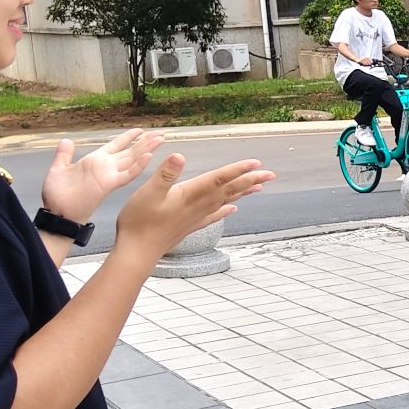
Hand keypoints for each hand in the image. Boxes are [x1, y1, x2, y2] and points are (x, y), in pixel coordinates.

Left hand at [41, 129, 164, 223]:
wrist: (57, 212)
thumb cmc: (57, 195)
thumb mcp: (58, 169)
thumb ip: (64, 155)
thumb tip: (66, 140)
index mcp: (95, 160)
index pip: (116, 145)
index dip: (128, 137)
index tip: (140, 130)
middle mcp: (106, 167)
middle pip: (130, 151)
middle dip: (145, 142)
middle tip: (160, 133)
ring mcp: (109, 175)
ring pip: (133, 160)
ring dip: (146, 149)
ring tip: (159, 139)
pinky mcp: (109, 185)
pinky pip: (127, 175)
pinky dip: (138, 166)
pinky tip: (148, 156)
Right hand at [114, 154, 274, 264]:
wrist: (137, 252)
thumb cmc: (139, 222)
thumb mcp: (147, 193)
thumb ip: (165, 174)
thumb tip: (179, 155)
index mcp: (190, 194)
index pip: (219, 179)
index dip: (238, 170)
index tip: (257, 163)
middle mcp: (198, 206)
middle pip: (229, 190)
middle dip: (250, 180)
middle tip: (271, 174)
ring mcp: (196, 217)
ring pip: (225, 202)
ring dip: (242, 193)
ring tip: (259, 186)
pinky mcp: (190, 226)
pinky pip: (214, 216)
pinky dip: (226, 211)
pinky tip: (233, 209)